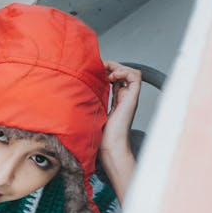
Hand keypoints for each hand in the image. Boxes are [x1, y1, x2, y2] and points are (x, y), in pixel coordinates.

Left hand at [100, 61, 141, 203]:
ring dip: (119, 67)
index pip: (116, 77)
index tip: (94, 72)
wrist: (108, 146)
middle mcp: (124, 97)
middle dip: (112, 66)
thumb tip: (75, 89)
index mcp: (115, 99)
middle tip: (100, 69)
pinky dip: (124, 72)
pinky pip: (135, 77)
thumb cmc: (98, 135)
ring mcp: (129, 97)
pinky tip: (112, 77)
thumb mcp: (90, 111)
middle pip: (124, 72)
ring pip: (132, 72)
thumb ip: (89, 100)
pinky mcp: (132, 99)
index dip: (107, 70)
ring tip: (107, 73)